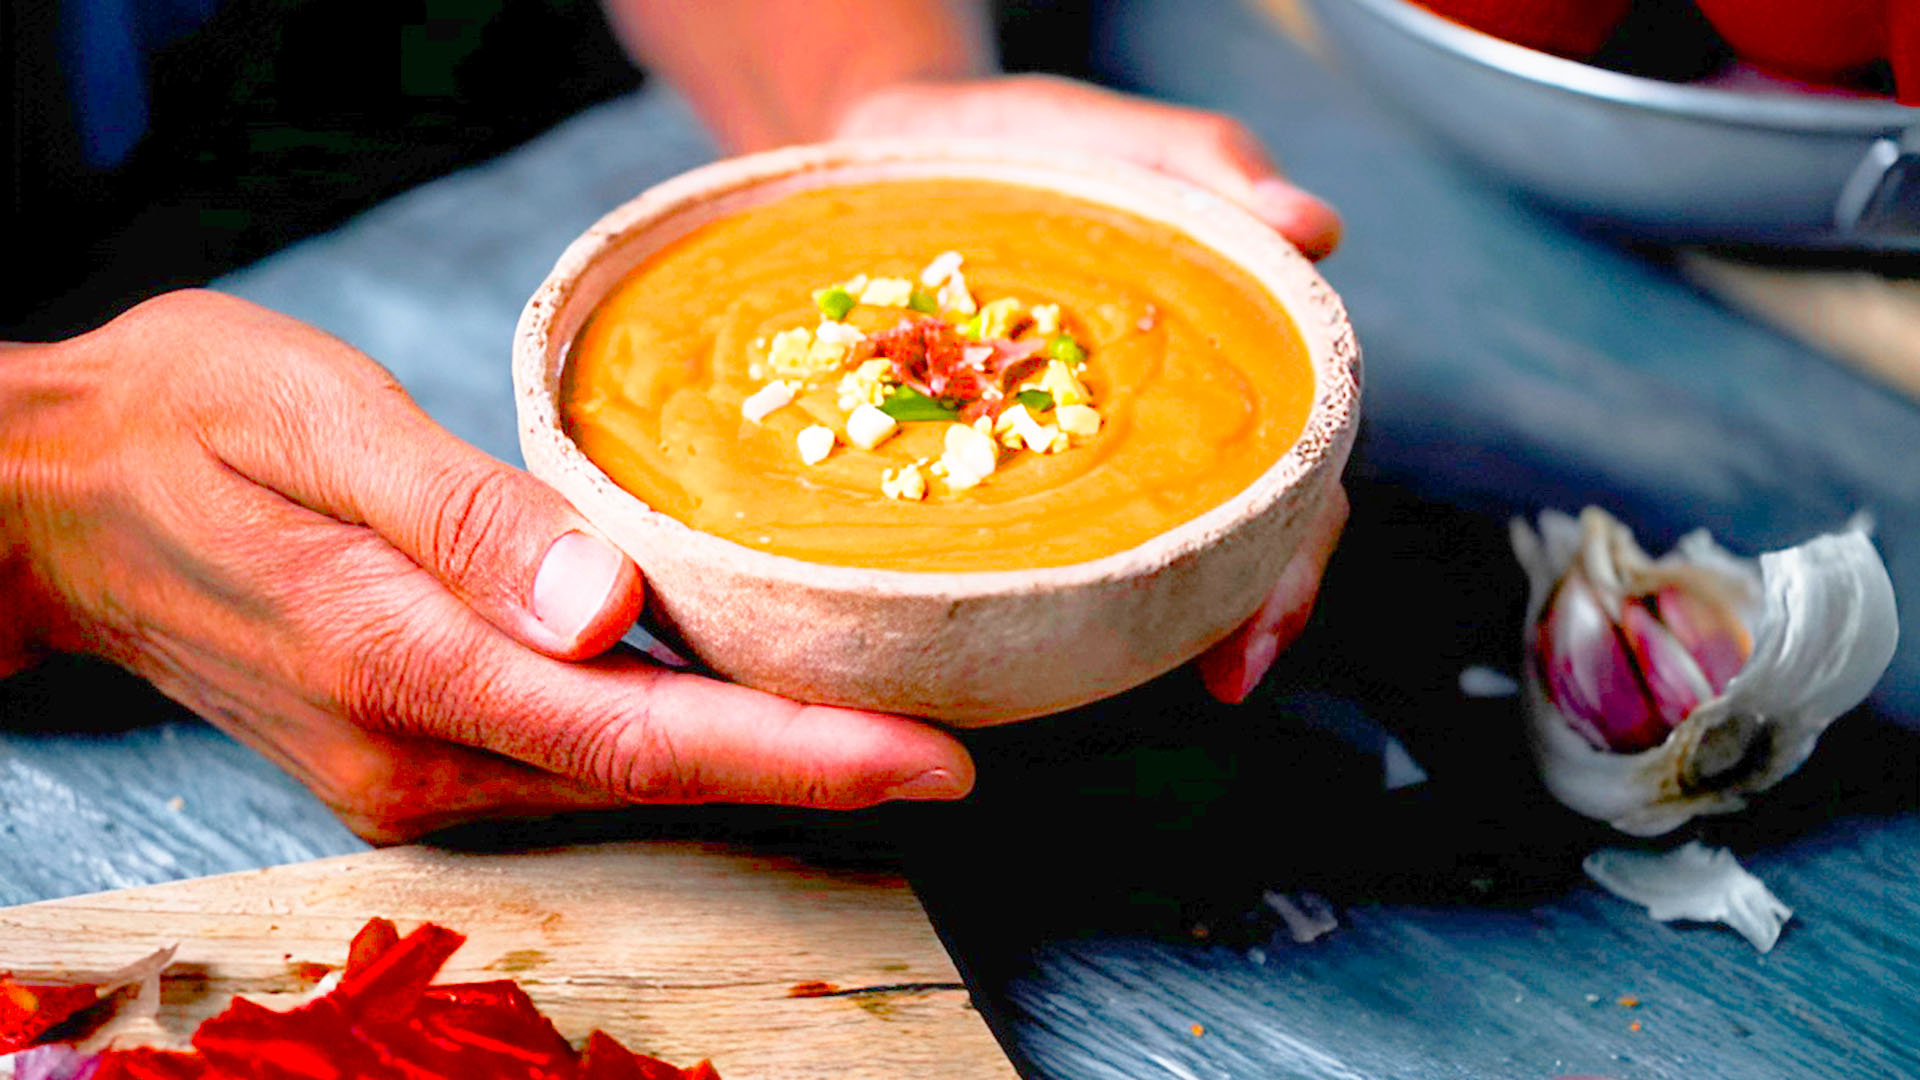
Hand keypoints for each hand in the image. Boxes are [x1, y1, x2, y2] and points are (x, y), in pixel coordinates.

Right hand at [1, 291, 972, 842]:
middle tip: (956, 742)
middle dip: (811, 768)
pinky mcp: (408, 753)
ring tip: (888, 726)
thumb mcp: (319, 426)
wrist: (57, 501)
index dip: (799, 754)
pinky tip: (742, 704)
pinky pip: (570, 758)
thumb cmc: (185, 427)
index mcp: (401, 662)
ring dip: (754, 762)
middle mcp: (414, 753)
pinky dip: (670, 739)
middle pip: (653, 775)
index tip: (932, 760)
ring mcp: (407, 770)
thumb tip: (605, 611)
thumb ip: (465, 523)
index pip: (641, 733)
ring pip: (619, 778)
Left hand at [836, 74, 1349, 700]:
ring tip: (1146, 678)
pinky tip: (1034, 643)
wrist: (895, 156)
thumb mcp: (1116, 142)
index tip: (1272, 613)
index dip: (1297, 544)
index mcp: (1225, 354)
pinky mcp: (1011, 456)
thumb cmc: (1027, 146)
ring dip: (1167, 619)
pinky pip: (1051, 537)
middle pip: (1245, 526)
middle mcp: (1173, 421)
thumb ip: (1208, 170)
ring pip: (1159, 546)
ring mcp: (1096, 448)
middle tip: (1229, 675)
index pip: (1296, 462)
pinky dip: (1056, 593)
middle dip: (1246, 606)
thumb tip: (1318, 229)